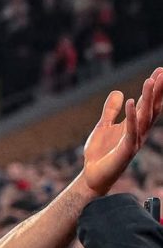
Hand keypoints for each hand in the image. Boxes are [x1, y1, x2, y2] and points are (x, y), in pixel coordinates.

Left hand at [83, 69, 162, 196]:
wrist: (91, 177)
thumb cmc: (99, 153)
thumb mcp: (103, 126)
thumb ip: (110, 110)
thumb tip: (118, 91)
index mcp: (134, 125)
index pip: (147, 104)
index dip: (154, 88)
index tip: (160, 70)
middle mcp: (138, 132)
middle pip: (152, 108)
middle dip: (158, 90)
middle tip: (162, 71)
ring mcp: (134, 141)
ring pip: (145, 116)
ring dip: (148, 98)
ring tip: (150, 80)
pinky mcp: (126, 150)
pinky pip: (131, 130)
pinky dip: (131, 116)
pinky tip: (131, 101)